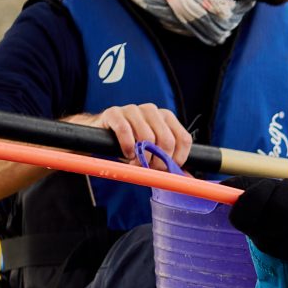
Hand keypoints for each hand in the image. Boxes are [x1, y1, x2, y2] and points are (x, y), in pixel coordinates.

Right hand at [75, 103, 194, 167]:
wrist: (100, 136)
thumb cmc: (131, 144)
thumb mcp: (152, 152)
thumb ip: (168, 161)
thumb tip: (187, 178)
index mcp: (166, 117)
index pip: (183, 138)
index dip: (178, 158)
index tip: (168, 170)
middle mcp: (152, 110)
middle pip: (167, 140)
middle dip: (159, 161)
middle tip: (150, 170)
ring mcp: (133, 109)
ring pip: (147, 136)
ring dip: (142, 157)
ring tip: (136, 163)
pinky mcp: (115, 113)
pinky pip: (125, 131)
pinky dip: (128, 147)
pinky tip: (126, 154)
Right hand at [229, 178, 287, 262]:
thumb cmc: (278, 213)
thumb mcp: (257, 200)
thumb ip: (241, 187)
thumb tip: (225, 185)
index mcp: (254, 232)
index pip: (243, 214)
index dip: (255, 196)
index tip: (264, 189)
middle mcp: (274, 243)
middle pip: (279, 206)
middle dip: (287, 189)